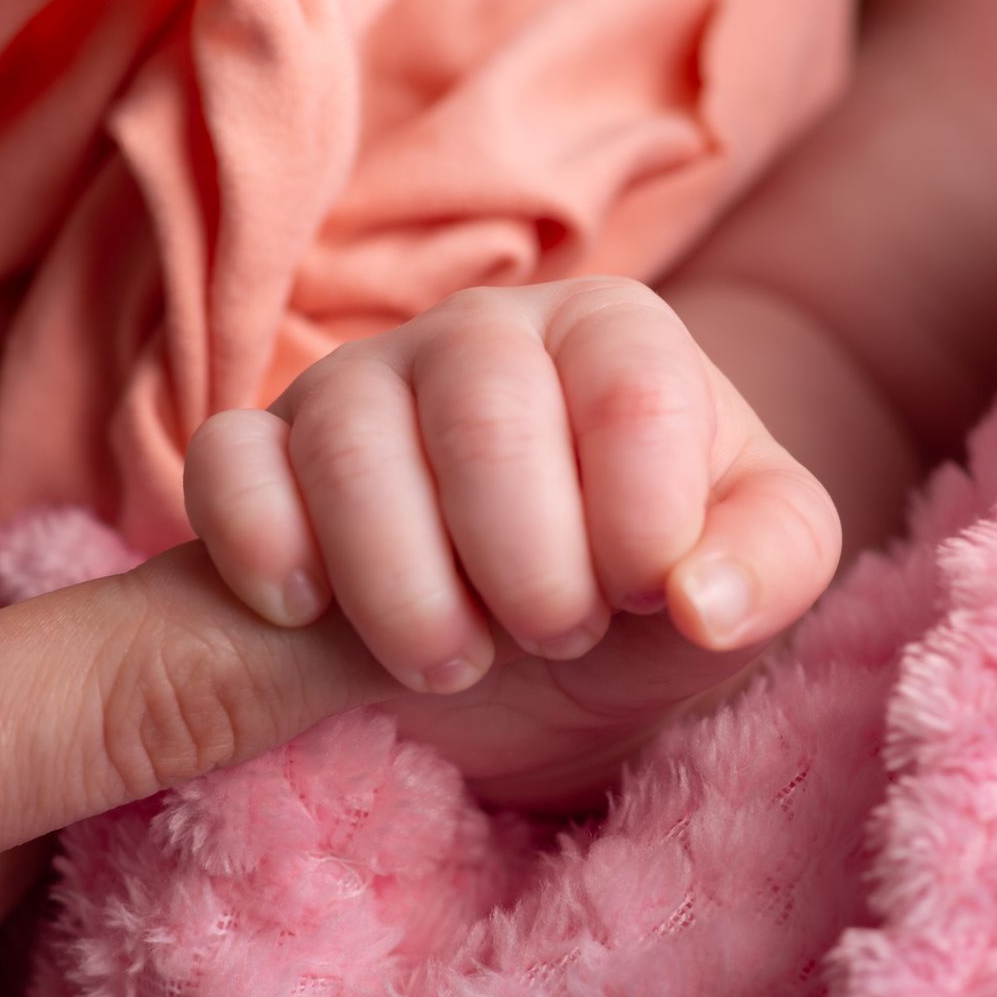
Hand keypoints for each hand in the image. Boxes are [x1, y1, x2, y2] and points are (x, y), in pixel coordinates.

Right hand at [184, 278, 841, 792]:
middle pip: (485, 405)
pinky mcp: (263, 453)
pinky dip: (260, 542)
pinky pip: (227, 463)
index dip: (639, 516)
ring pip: (349, 438)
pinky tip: (305, 612)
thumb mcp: (738, 586)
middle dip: (525, 557)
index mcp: (615, 335)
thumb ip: (769, 565)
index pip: (631, 386)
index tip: (644, 599)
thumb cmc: (643, 597)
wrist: (531, 652)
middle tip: (551, 638)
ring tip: (448, 661)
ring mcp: (359, 386)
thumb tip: (701, 597)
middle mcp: (481, 335)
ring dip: (403, 581)